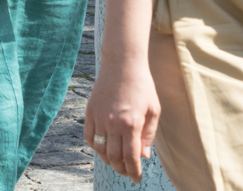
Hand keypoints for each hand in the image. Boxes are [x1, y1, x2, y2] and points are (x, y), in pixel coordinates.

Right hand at [86, 56, 160, 180]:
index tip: (136, 179)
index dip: (134, 172)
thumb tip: (143, 156)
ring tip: (117, 162)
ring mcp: (100, 117)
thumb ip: (148, 135)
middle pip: (114, 158)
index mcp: (131, 124)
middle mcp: (113, 123)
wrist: (122, 63)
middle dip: (122, 169)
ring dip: (109, 160)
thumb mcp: (153, 110)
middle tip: (128, 172)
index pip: (131, 158)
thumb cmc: (142, 85)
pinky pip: (90, 137)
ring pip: (101, 150)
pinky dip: (96, 146)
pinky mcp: (90, 111)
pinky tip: (104, 147)